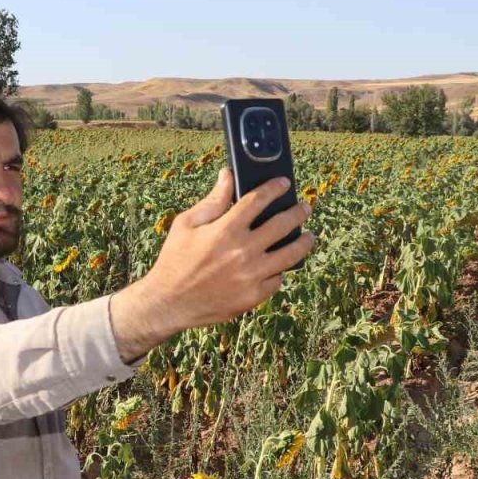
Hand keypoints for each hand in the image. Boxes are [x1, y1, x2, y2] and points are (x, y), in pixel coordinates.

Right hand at [110, 167, 315, 361]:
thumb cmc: (175, 260)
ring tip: (308, 236)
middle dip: (298, 212)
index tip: (284, 183)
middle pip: (282, 224)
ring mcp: (251, 275)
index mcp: (226, 230)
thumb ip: (212, 201)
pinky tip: (280, 264)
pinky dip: (280, 270)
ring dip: (304, 242)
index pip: (258, 200)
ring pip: (290, 254)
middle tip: (305, 207)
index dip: (274, 188)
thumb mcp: (186, 225)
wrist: (169, 303)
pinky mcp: (253, 296)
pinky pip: (277, 279)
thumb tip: (227, 175)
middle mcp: (243, 251)